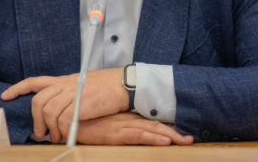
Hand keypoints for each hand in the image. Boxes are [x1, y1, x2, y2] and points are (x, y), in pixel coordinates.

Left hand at [0, 68, 128, 141]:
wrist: (124, 84)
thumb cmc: (107, 87)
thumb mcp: (84, 85)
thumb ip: (69, 94)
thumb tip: (57, 111)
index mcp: (64, 80)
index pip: (35, 81)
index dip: (18, 88)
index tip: (5, 96)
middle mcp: (66, 85)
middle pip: (39, 101)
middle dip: (36, 120)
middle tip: (40, 133)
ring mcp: (73, 93)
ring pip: (49, 112)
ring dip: (50, 129)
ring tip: (56, 138)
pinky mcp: (82, 104)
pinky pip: (63, 120)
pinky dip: (62, 130)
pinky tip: (67, 135)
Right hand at [64, 113, 193, 145]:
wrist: (68, 119)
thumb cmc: (83, 122)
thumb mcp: (100, 124)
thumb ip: (112, 125)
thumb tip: (120, 130)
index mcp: (124, 117)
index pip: (149, 120)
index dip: (164, 126)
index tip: (179, 132)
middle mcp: (127, 120)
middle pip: (154, 124)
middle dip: (172, 132)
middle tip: (189, 139)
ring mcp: (122, 126)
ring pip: (151, 130)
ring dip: (169, 136)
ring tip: (184, 141)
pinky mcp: (116, 134)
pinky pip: (139, 136)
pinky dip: (153, 138)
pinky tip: (165, 141)